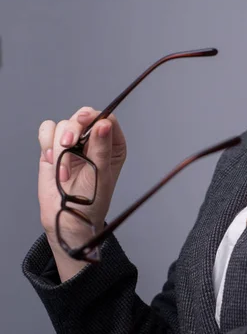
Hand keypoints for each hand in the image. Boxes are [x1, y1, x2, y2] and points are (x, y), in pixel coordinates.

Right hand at [37, 106, 126, 280]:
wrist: (67, 216)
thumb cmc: (92, 200)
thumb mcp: (101, 173)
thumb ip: (101, 147)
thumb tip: (103, 124)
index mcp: (112, 145)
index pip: (106, 118)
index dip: (95, 117)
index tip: (84, 121)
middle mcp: (94, 141)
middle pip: (82, 117)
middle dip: (73, 129)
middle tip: (68, 145)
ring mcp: (74, 144)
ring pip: (62, 125)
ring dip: (59, 146)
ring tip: (63, 170)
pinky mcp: (54, 148)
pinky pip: (47, 131)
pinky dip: (46, 143)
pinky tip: (51, 161)